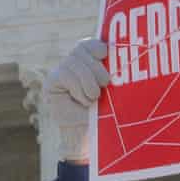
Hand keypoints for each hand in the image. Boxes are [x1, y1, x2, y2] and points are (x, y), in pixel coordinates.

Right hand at [44, 39, 109, 162]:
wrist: (91, 136)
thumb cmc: (107, 114)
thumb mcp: (115, 90)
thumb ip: (114, 72)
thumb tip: (127, 54)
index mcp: (91, 62)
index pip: (89, 43)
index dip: (96, 45)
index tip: (106, 55)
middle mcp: (75, 64)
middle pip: (80, 49)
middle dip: (95, 66)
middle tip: (105, 84)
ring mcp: (61, 72)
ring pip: (73, 61)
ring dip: (87, 80)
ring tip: (94, 97)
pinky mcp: (52, 83)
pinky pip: (64, 74)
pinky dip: (77, 87)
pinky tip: (84, 101)